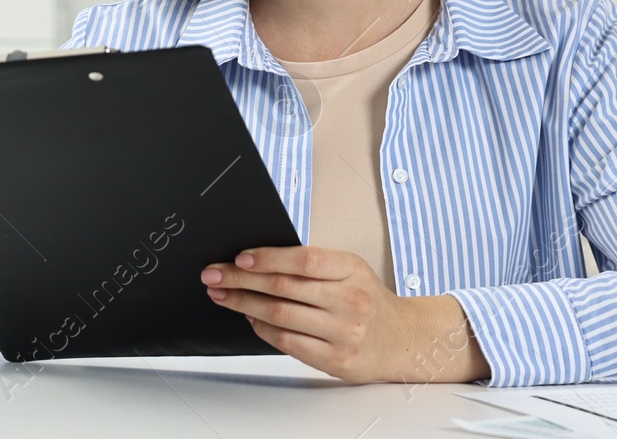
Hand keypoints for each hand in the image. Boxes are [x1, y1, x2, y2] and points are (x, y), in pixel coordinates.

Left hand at [201, 246, 488, 383]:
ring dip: (244, 303)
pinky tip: (249, 317)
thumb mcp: (349, 270)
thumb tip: (257, 260)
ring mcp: (343, 332)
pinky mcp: (335, 359)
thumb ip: (312, 265)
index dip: (266, 257)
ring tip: (223, 295)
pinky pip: (287, 341)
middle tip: (214, 274)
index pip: (302, 259)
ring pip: (280, 314)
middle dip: (240, 279)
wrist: (402, 339)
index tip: (238, 258)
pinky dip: (262, 328)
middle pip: (283, 286)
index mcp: (351, 270)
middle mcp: (349, 300)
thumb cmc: (368, 299)